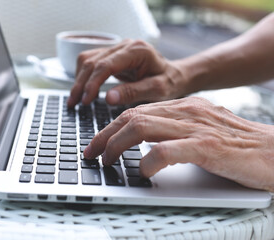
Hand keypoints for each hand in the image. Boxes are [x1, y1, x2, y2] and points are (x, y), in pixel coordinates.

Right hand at [67, 39, 187, 106]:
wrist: (174, 75)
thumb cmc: (169, 82)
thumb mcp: (157, 90)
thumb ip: (133, 92)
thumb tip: (108, 98)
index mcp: (137, 51)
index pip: (106, 64)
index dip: (92, 83)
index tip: (86, 101)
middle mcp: (124, 45)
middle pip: (92, 61)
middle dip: (81, 84)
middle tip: (74, 104)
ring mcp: (117, 48)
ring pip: (87, 60)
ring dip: (79, 80)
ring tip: (74, 100)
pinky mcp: (112, 55)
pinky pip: (91, 62)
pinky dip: (83, 76)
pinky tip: (82, 91)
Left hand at [84, 96, 273, 191]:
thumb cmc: (238, 145)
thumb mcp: (200, 130)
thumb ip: (175, 132)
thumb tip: (145, 146)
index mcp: (183, 107)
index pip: (136, 112)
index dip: (111, 127)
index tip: (97, 142)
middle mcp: (186, 112)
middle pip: (132, 117)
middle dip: (105, 136)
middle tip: (92, 153)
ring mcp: (196, 128)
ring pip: (142, 127)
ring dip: (117, 146)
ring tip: (108, 161)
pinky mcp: (208, 147)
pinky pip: (167, 150)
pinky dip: (149, 160)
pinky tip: (143, 171)